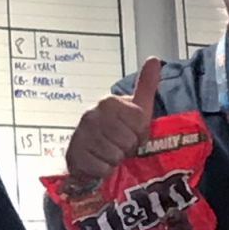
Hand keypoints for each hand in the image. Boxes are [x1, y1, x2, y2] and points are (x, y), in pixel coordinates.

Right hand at [64, 58, 159, 179]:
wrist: (89, 152)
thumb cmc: (118, 130)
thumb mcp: (136, 108)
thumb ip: (146, 85)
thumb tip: (154, 59)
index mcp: (109, 103)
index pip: (139, 127)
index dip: (139, 136)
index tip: (132, 134)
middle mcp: (92, 115)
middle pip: (127, 143)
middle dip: (127, 149)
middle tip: (120, 146)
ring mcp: (81, 134)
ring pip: (114, 156)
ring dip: (115, 161)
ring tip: (109, 154)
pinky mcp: (74, 154)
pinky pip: (101, 169)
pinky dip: (103, 171)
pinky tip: (99, 163)